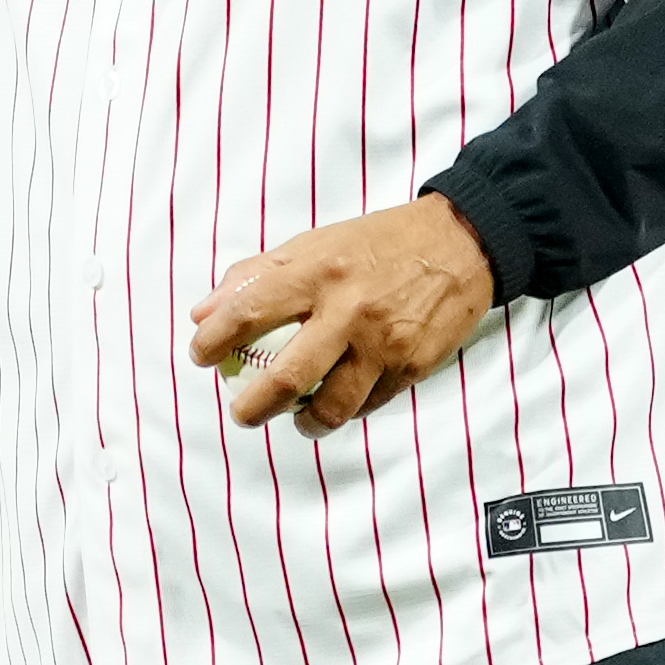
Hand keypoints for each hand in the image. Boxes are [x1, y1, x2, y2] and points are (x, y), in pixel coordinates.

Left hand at [185, 199, 498, 434]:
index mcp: (318, 271)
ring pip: (331, 407)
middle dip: (253, 407)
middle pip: (287, 378)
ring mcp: (383, 343)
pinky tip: (337, 400)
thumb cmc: (379, 243)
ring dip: (303, 422)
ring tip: (293, 418)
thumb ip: (257, 276)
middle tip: (241, 413)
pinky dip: (346, 409)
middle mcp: (349, 309)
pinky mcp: (412, 366)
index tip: (201, 354)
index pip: (249, 311)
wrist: (463, 243)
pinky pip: (368, 404)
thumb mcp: (315, 243)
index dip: (215, 339)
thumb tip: (205, 312)